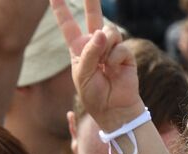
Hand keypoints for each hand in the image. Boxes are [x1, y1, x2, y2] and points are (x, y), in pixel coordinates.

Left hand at [50, 0, 142, 129]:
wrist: (114, 109)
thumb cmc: (94, 94)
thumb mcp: (82, 73)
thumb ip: (89, 52)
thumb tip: (102, 33)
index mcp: (79, 48)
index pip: (68, 24)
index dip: (61, 9)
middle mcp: (95, 45)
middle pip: (92, 16)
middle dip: (91, 1)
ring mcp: (111, 49)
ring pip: (108, 32)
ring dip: (105, 47)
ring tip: (105, 65)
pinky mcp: (125, 55)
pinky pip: (119, 46)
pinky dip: (115, 58)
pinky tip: (114, 70)